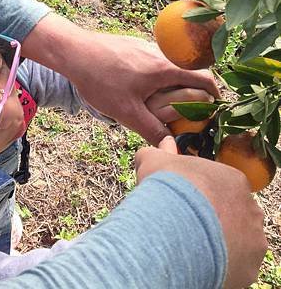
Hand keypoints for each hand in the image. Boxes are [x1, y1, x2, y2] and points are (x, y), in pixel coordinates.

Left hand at [23, 14, 218, 144]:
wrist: (73, 51)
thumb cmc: (101, 81)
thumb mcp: (127, 112)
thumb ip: (152, 131)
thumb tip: (172, 151)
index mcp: (165, 69)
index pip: (204, 78)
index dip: (215, 93)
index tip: (216, 107)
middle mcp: (160, 53)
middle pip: (188, 70)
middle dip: (193, 90)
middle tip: (189, 110)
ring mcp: (145, 45)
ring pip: (169, 65)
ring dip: (173, 82)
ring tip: (163, 101)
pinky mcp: (132, 44)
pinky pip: (153, 59)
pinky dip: (156, 73)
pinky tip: (140, 87)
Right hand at [136, 137, 267, 288]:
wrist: (176, 225)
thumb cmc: (168, 187)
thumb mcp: (155, 161)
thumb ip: (161, 151)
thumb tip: (164, 143)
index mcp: (233, 179)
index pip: (221, 187)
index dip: (201, 194)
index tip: (185, 201)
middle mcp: (250, 206)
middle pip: (232, 213)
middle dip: (213, 217)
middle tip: (188, 223)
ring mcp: (253, 236)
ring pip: (237, 239)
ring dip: (219, 241)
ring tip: (193, 245)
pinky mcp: (250, 264)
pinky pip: (237, 264)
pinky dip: (222, 264)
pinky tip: (201, 261)